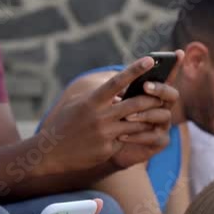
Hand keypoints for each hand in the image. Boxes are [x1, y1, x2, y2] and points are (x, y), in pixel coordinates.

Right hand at [38, 54, 179, 174]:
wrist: (50, 153)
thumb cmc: (63, 124)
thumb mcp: (76, 104)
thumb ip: (96, 95)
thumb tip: (116, 86)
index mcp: (91, 102)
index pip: (117, 82)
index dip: (134, 70)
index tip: (150, 60)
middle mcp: (99, 117)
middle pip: (136, 103)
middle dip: (152, 98)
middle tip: (163, 94)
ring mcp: (104, 134)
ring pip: (137, 123)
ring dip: (148, 118)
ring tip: (156, 114)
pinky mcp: (107, 149)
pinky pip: (127, 139)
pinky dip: (133, 135)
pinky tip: (135, 135)